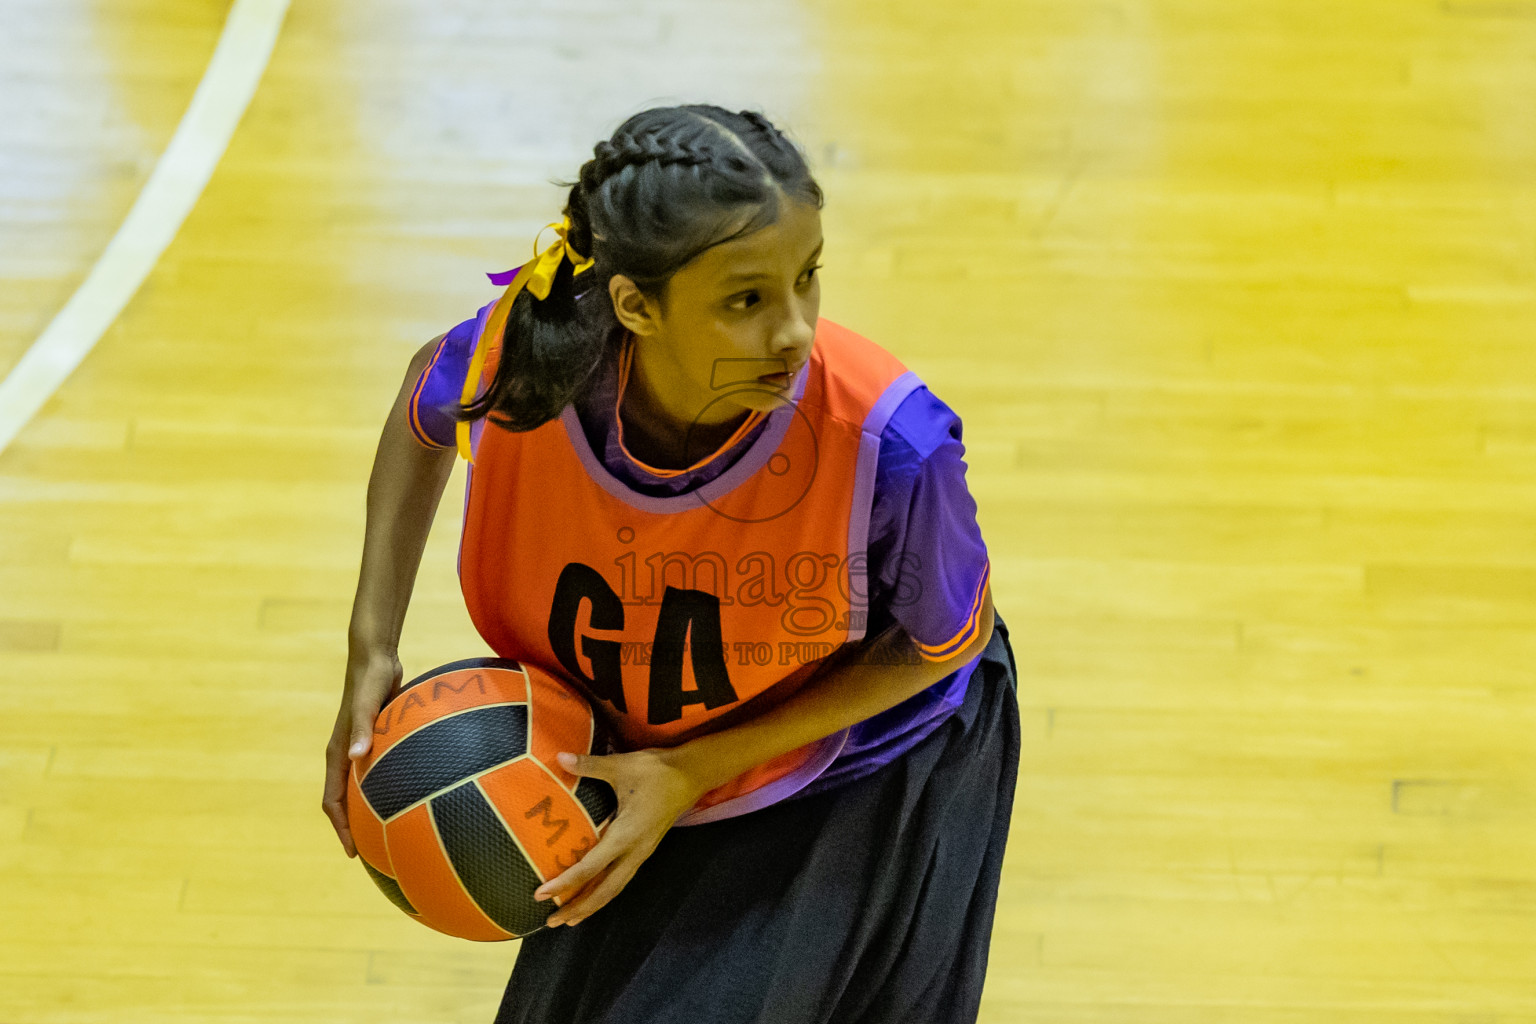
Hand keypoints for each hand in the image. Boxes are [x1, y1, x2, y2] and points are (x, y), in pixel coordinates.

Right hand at [321, 646, 403, 856]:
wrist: (375, 657)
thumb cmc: (370, 680)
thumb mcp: (367, 704)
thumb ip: (362, 728)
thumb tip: (355, 756)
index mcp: (338, 753)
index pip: (332, 801)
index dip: (341, 828)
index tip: (353, 853)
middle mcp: (345, 755)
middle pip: (344, 801)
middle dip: (353, 828)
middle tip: (373, 853)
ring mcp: (359, 748)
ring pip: (360, 789)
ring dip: (368, 811)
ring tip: (388, 834)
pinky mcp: (374, 740)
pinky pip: (376, 774)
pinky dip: (384, 790)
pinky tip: (408, 797)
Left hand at [533, 747, 707, 927]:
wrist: (692, 774)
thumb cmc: (657, 771)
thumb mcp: (622, 766)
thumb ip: (589, 765)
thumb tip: (560, 757)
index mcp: (626, 835)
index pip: (590, 867)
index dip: (565, 882)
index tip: (541, 893)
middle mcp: (635, 851)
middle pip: (605, 891)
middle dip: (579, 908)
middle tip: (552, 922)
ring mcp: (642, 852)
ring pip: (615, 888)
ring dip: (592, 904)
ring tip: (570, 917)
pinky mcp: (645, 848)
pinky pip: (622, 878)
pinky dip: (604, 891)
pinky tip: (593, 893)